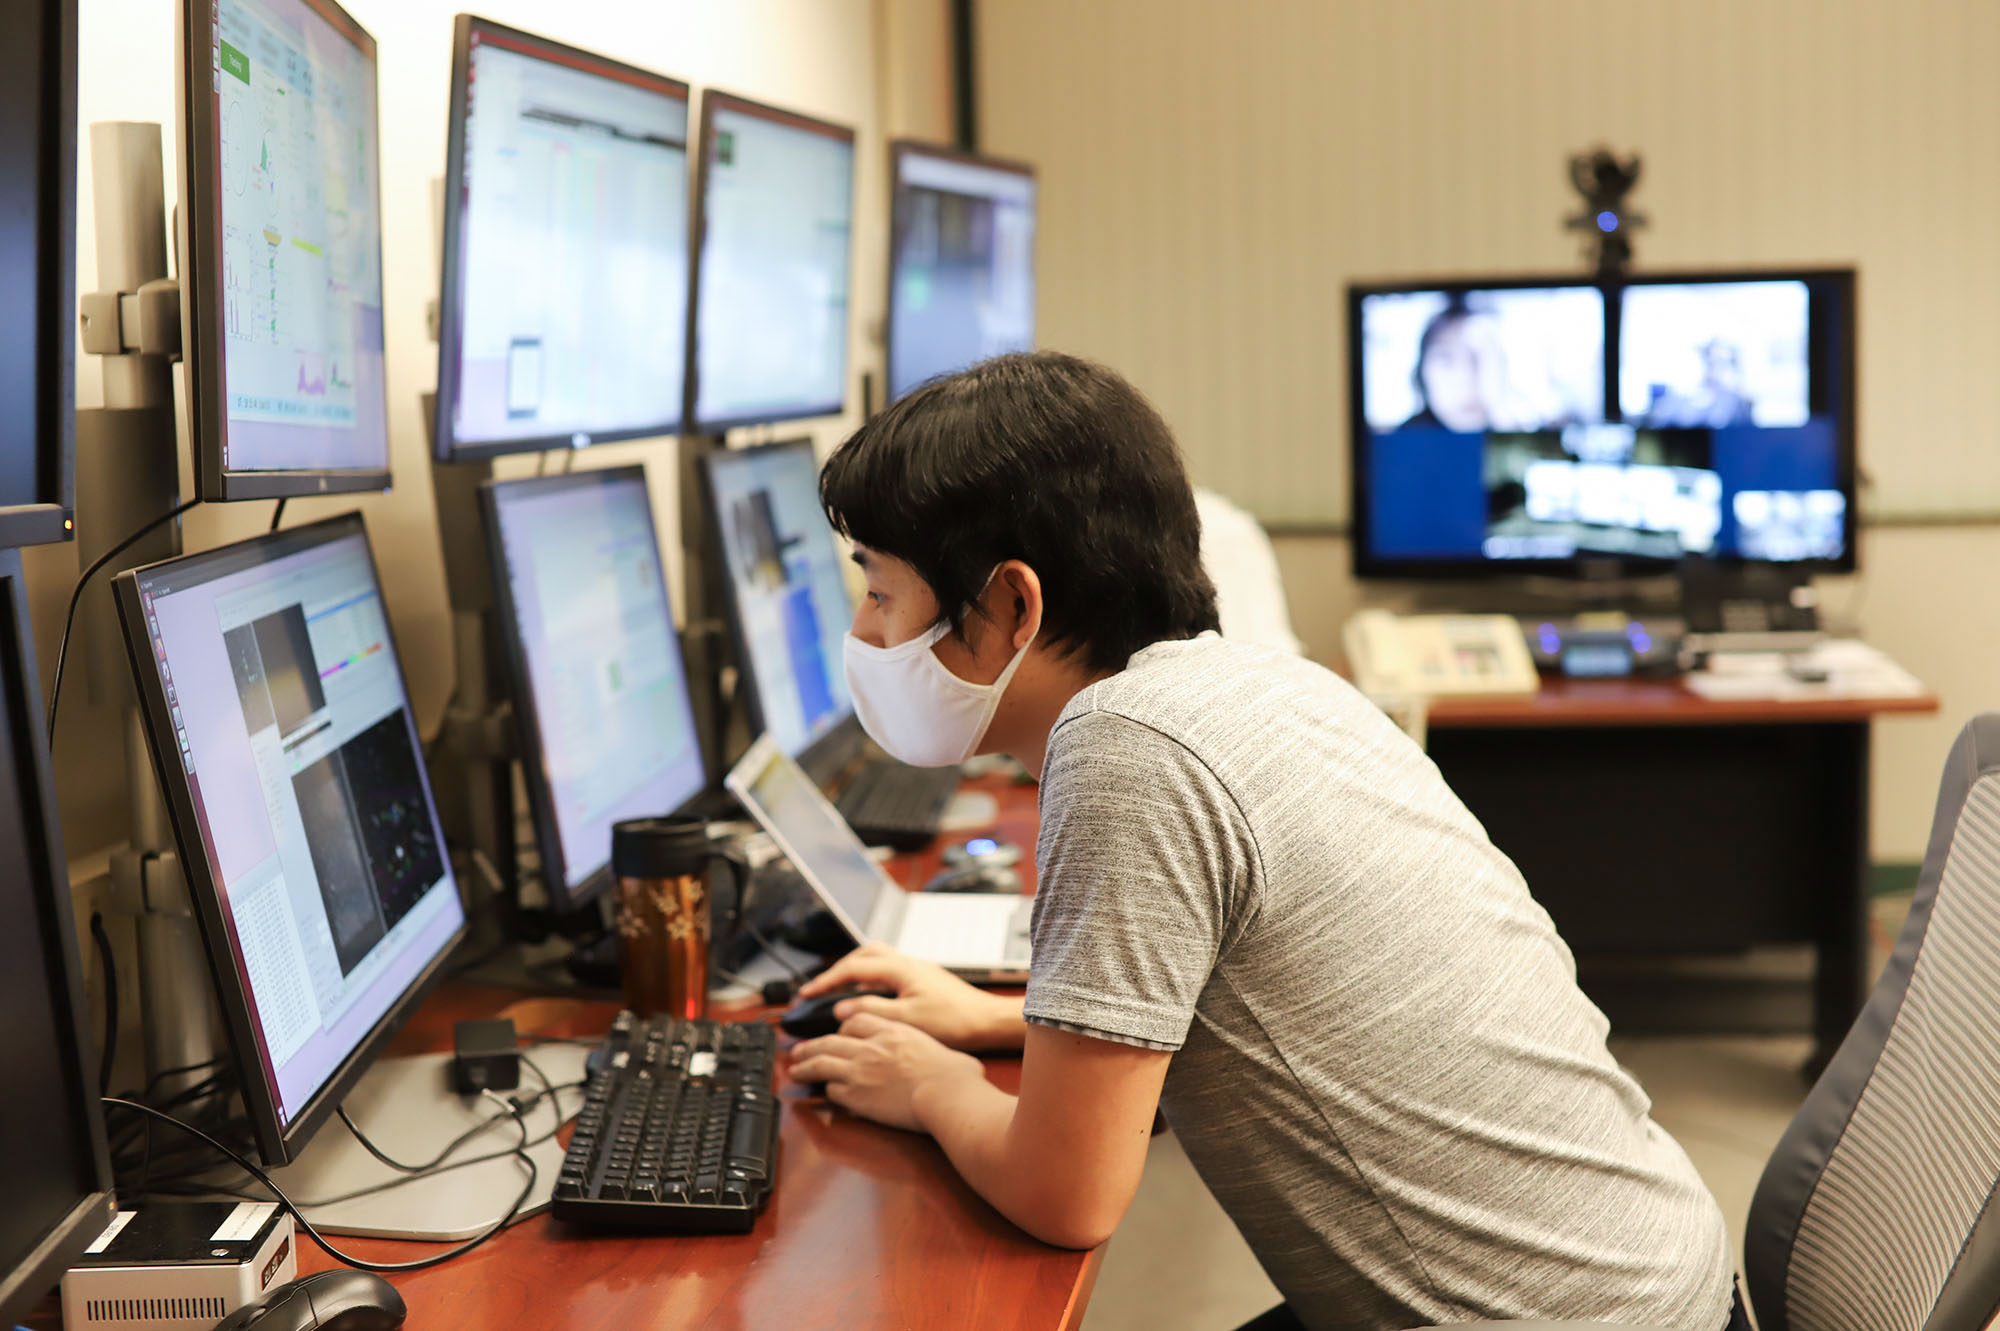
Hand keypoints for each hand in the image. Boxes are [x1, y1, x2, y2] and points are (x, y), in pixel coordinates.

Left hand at [786, 1012, 986, 1131]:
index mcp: (892, 1030)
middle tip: (799, 1048)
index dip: (843, 1028)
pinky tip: (824, 1093)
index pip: (855, 1022)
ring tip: (795, 1068)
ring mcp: (860, 1070)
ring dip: (805, 1065)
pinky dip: (827, 1091)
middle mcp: (871, 1047)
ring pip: (821, 1063)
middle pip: (830, 1040)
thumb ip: (930, 1048)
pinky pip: (833, 1091)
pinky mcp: (857, 1095)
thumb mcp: (942, 1047)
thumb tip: (950, 1059)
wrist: (946, 1094)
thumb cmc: (953, 1074)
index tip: (839, 1034)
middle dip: (811, 1044)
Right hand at [797, 942, 1024, 1050]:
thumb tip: (841, 1007)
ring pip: (876, 959)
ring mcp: (916, 970)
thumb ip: (871, 1010)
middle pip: (863, 954)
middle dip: (837, 969)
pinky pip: (887, 970)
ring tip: (838, 990)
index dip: (826, 980)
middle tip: (819, 988)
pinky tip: (867, 996)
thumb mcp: (907, 1020)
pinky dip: (869, 979)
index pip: (853, 967)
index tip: (806, 993)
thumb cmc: (955, 1021)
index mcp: (901, 969)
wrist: (987, 1021)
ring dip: (854, 971)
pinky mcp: (922, 979)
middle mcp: (907, 963)